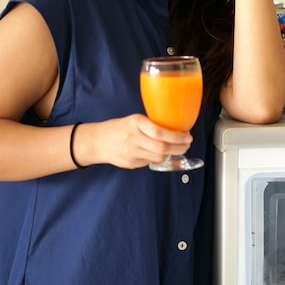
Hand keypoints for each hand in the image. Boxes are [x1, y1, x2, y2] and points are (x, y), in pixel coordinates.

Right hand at [76, 115, 192, 169]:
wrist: (97, 141)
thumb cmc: (119, 128)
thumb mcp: (135, 120)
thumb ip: (151, 124)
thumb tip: (176, 130)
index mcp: (135, 123)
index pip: (159, 132)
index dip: (176, 137)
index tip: (187, 136)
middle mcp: (133, 138)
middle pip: (161, 148)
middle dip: (179, 148)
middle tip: (187, 144)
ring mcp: (131, 153)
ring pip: (158, 157)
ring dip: (172, 154)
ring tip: (178, 149)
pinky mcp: (131, 164)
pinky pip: (151, 162)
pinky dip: (159, 158)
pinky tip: (161, 153)